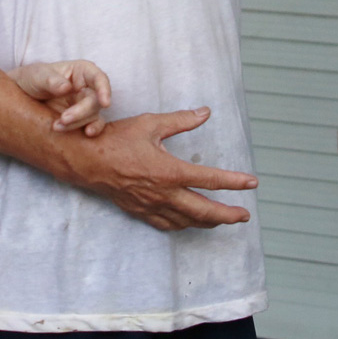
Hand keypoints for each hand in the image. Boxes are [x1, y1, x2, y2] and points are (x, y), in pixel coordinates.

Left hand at [9, 59, 112, 135]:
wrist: (21, 96)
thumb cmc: (32, 79)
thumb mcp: (37, 76)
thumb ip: (51, 80)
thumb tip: (67, 88)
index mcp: (81, 71)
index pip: (99, 78)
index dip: (105, 89)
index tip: (105, 103)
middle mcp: (87, 88)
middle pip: (95, 101)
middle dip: (81, 112)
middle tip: (63, 119)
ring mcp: (84, 104)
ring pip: (92, 115)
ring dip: (77, 123)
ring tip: (56, 126)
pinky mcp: (80, 119)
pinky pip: (92, 125)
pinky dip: (91, 130)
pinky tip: (86, 134)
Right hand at [59, 108, 256, 230]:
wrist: (85, 160)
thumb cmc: (116, 139)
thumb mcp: (150, 124)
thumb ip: (181, 121)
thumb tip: (205, 113)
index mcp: (169, 171)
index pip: (210, 180)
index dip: (234, 182)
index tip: (252, 183)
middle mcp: (163, 193)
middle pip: (204, 211)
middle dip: (227, 215)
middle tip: (243, 215)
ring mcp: (151, 205)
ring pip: (187, 221)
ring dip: (208, 222)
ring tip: (223, 220)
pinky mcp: (140, 211)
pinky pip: (167, 224)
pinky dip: (183, 225)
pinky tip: (189, 222)